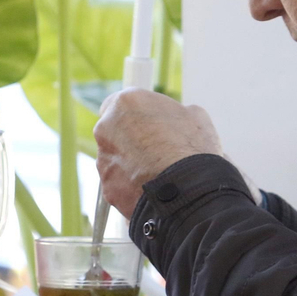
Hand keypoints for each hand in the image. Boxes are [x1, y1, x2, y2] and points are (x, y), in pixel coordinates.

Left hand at [94, 89, 223, 218]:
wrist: (188, 192)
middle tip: (155, 149)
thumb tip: (173, 119)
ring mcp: (103, 159)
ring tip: (157, 172)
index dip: (136, 115)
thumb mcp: (193, 116)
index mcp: (125, 103)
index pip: (120, 103)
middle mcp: (106, 128)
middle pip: (113, 131)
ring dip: (130, 163)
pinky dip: (130, 185)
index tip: (147, 123)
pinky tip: (151, 188)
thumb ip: (173, 113)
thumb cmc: (192, 150)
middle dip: (130, 139)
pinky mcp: (106, 186)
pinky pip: (117, 182)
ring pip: (114, 158)